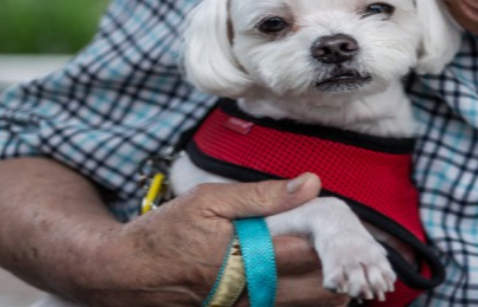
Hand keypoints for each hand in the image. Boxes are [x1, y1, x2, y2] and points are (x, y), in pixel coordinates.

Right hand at [79, 173, 348, 306]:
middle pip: (314, 287)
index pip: (307, 251)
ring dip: (328, 289)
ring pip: (301, 305)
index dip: (335, 240)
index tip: (350, 226)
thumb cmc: (162, 234)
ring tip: (346, 270)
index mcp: (244, 257)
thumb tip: (311, 183)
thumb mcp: (207, 202)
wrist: (118, 276)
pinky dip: (302, 299)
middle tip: (360, 253)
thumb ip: (262, 195)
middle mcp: (247, 291)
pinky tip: (316, 287)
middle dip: (340, 270)